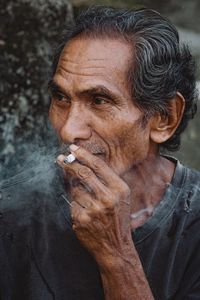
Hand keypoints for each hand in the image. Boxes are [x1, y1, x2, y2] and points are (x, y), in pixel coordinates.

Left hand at [57, 144, 131, 263]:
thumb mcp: (121, 197)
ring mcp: (94, 210)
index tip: (72, 149)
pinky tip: (83, 212)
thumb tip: (85, 162)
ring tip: (82, 196)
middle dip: (69, 164)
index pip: (98, 166)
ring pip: (75, 189)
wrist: (116, 247)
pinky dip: (75, 205)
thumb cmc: (118, 218)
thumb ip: (108, 180)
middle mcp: (108, 198)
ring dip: (73, 189)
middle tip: (60, 159)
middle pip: (83, 173)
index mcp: (119, 189)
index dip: (83, 155)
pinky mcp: (82, 220)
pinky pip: (72, 204)